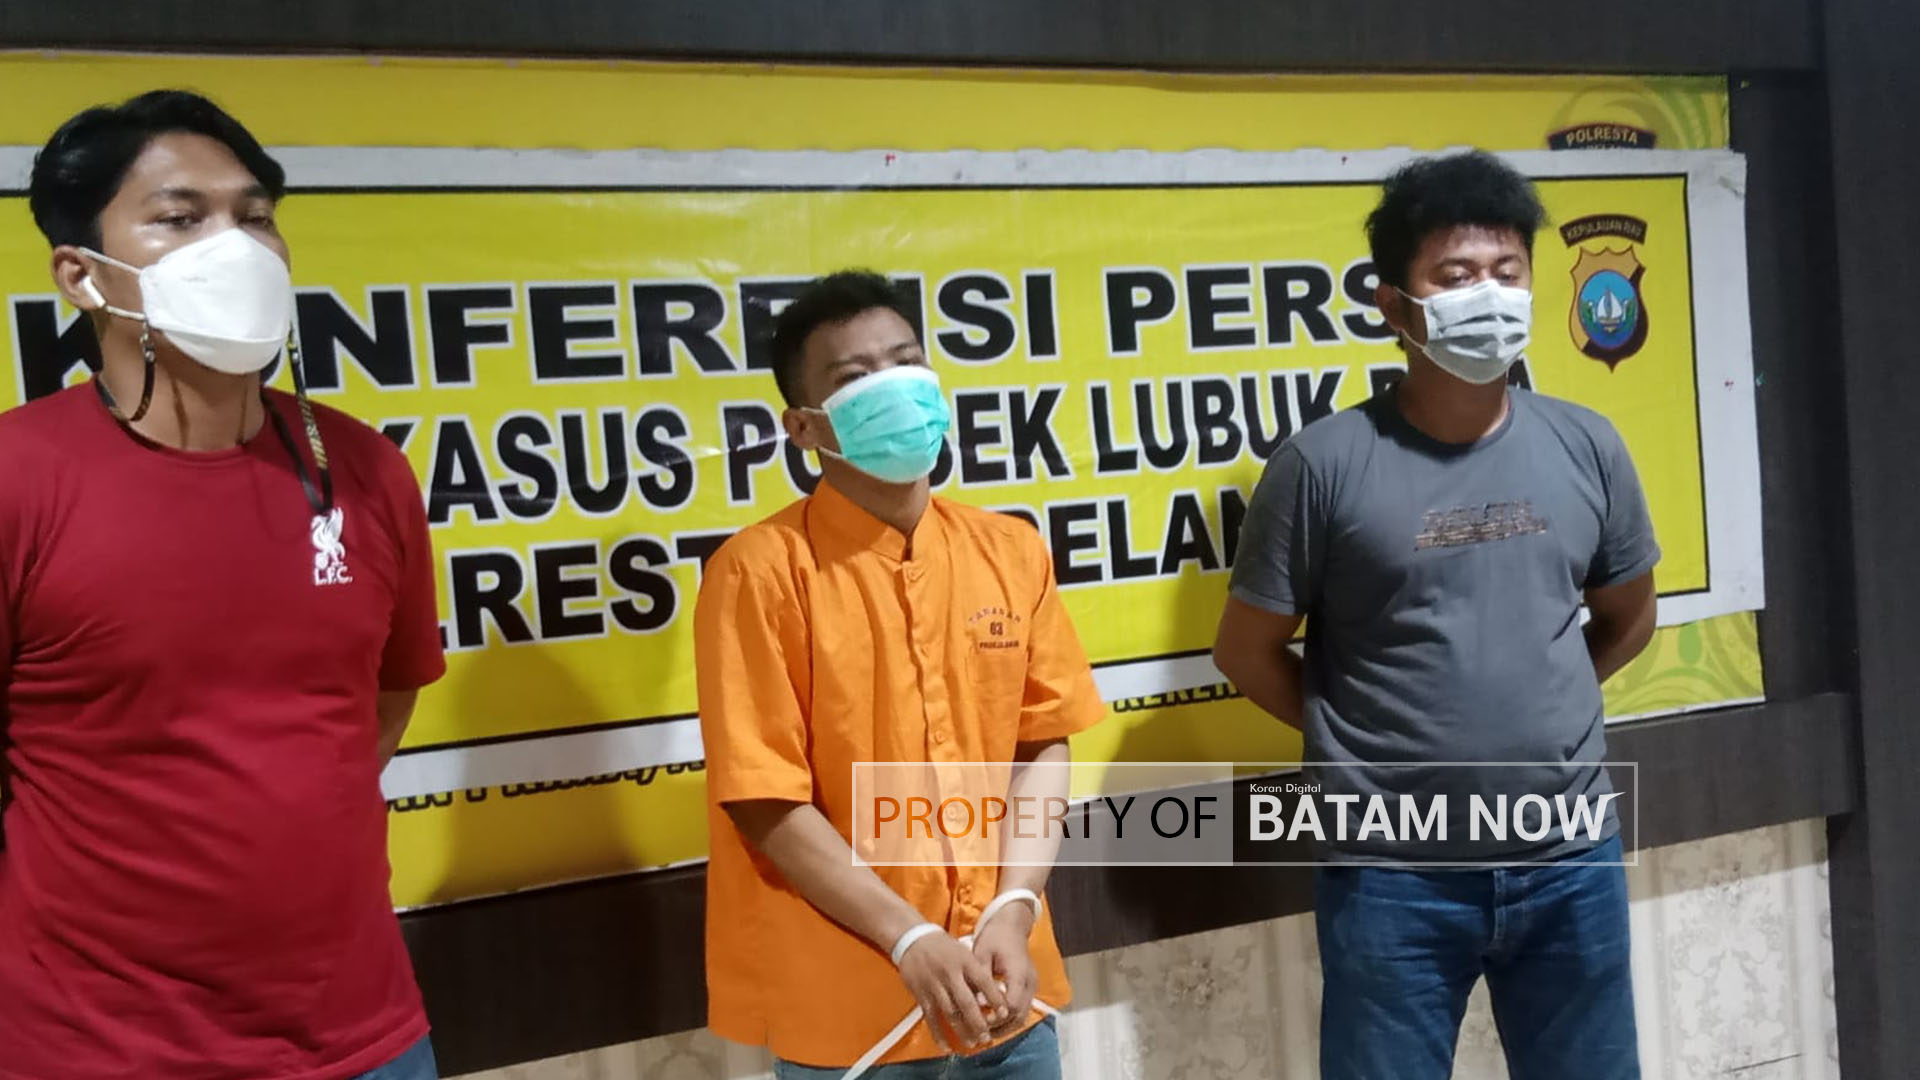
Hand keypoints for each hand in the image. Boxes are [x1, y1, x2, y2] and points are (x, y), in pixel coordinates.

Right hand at [896, 930, 1006, 1050]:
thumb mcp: (963, 952)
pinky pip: (931, 1018)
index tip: (1004, 1014)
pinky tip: (946, 1046)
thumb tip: (990, 998)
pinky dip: (938, 1034)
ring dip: (962, 1031)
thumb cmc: (943, 947)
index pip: (983, 982)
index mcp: (964, 961)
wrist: (913, 939)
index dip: (995, 999)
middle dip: (979, 1023)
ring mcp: (934, 985)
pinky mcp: (921, 994)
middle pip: (966, 1003)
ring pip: (950, 1013)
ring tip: (972, 1043)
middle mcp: (950, 973)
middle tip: (987, 1038)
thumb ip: (975, 973)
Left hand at [970, 908, 1038, 1038]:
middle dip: (1001, 1026)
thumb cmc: (995, 936)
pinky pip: (1022, 1009)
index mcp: (1018, 972)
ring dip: (1006, 1026)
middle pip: (1020, 1015)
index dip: (998, 1016)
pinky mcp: (1029, 987)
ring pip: (1023, 1015)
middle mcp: (1029, 982)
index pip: (1013, 1004)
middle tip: (981, 1031)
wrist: (1012, 924)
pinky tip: (993, 1021)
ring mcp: (1032, 985)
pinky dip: (1009, 1019)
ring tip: (986, 1031)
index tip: (981, 1019)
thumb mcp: (982, 953)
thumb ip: (981, 979)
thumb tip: (976, 1002)